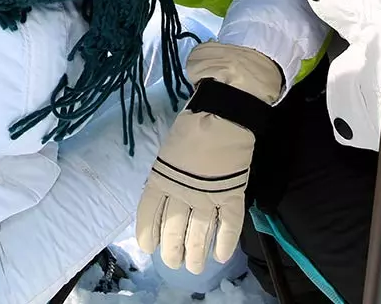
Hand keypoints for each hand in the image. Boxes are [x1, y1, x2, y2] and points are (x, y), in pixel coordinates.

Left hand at [136, 42, 282, 273]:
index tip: (148, 248)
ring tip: (194, 268)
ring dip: (196, 253)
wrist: (223, 112)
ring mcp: (207, 195)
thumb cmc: (192, 126)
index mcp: (161, 177)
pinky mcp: (232, 195)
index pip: (149, 213)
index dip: (148, 233)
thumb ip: (166, 176)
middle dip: (172, 250)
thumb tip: (164, 198)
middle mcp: (181, 191)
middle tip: (174, 263)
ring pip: (199, 233)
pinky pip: (228, 225)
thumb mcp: (168, 151)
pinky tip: (220, 256)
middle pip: (173, 229)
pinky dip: (225, 242)